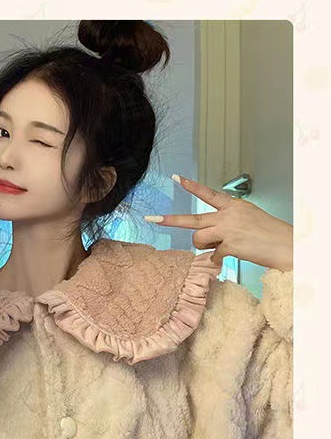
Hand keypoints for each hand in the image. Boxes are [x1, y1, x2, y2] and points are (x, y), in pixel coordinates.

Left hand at [144, 175, 292, 270]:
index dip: (191, 186)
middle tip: (151, 219)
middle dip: (170, 220)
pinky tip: (233, 256)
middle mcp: (228, 216)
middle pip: (193, 219)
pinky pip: (212, 256)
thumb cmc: (270, 235)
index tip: (176, 178)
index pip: (209, 193)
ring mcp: (228, 230)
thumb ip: (226, 223)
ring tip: (222, 246)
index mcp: (234, 206)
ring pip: (199, 239)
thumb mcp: (248, 219)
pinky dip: (218, 260)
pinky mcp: (230, 245)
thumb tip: (209, 237)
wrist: (288, 246)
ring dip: (206, 246)